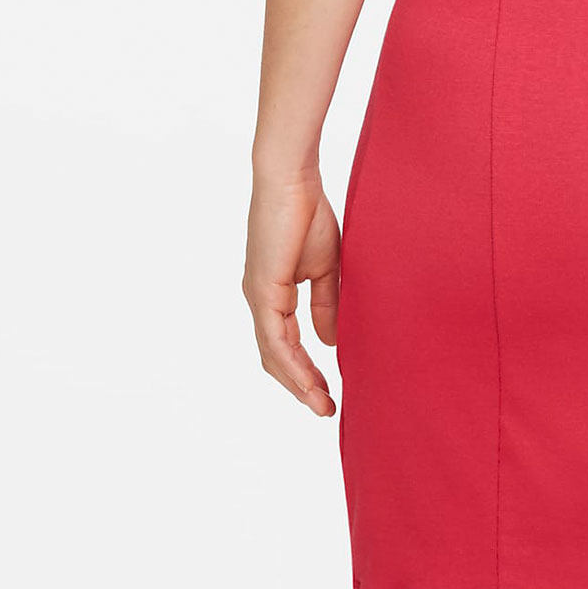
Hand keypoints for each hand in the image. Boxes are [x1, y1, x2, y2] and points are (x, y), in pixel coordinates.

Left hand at [243, 172, 339, 416]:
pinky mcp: (263, 290)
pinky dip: (292, 362)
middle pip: (275, 357)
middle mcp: (259, 299)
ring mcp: (258, 296)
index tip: (329, 392)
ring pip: (273, 354)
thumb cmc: (308, 212)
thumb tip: (329, 341)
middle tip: (326, 408)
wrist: (292, 181)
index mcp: (273, 293)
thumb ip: (326, 304)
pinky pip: (275, 338)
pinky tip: (310, 379)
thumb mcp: (326, 267)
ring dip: (297, 382)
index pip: (285, 343)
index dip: (305, 370)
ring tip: (322, 403)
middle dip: (300, 385)